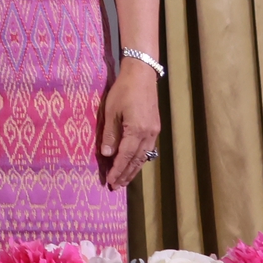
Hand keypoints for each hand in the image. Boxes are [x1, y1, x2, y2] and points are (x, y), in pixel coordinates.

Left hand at [99, 59, 161, 189]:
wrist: (142, 76)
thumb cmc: (123, 91)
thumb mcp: (111, 111)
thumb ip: (110, 134)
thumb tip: (107, 154)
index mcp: (136, 131)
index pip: (125, 156)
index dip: (117, 170)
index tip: (110, 182)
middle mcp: (148, 135)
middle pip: (136, 160)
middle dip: (126, 175)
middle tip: (116, 187)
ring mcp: (154, 132)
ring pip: (143, 157)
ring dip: (133, 169)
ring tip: (124, 181)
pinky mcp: (155, 128)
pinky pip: (147, 149)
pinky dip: (139, 159)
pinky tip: (134, 164)